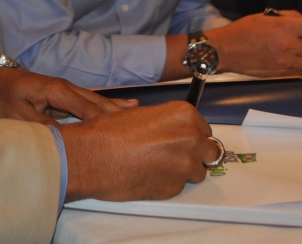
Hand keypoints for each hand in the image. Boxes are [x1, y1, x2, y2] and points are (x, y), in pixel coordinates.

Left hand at [0, 67, 136, 124]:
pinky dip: (103, 106)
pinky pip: (87, 102)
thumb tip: (66, 139)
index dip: (103, 120)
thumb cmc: (4, 95)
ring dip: (113, 108)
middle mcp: (66, 87)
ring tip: (137, 112)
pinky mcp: (63, 95)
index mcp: (57, 90)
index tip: (119, 133)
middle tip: (139, 123)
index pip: (86, 107)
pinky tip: (119, 108)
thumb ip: (43, 125)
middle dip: (116, 112)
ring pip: (94, 101)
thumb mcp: (19, 115)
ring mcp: (65, 90)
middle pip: (96, 102)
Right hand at [61, 102, 216, 201]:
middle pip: (210, 151)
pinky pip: (178, 186)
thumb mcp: (142, 114)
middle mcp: (191, 138)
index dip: (193, 136)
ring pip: (197, 172)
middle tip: (176, 155)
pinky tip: (148, 175)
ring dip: (183, 171)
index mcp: (184, 115)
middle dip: (196, 154)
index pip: (206, 130)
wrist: (91, 156)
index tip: (184, 140)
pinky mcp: (174, 188)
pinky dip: (167, 183)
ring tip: (157, 165)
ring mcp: (185, 165)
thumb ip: (167, 122)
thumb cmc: (108, 133)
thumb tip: (174, 130)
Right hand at [208, 11, 301, 76]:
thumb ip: (290, 16)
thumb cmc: (244, 29)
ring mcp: (285, 62)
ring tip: (298, 51)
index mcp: (285, 28)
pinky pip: (301, 72)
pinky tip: (290, 60)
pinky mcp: (280, 74)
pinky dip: (300, 66)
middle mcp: (288, 46)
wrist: (225, 50)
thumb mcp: (266, 16)